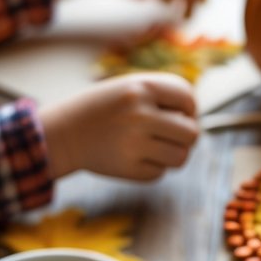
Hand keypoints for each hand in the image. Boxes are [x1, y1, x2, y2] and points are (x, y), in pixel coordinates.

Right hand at [40, 73, 199, 183]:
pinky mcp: (129, 169)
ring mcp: (134, 144)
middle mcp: (140, 114)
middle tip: (171, 136)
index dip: (189, 109)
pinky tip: (135, 157)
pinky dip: (152, 168)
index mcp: (141, 87)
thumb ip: (162, 96)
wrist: (64, 133)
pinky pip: (160, 173)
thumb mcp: (129, 88)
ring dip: (173, 155)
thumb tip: (196, 121)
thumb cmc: (104, 109)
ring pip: (181, 157)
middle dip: (186, 137)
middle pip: (192, 133)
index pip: (188, 98)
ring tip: (155, 148)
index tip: (180, 115)